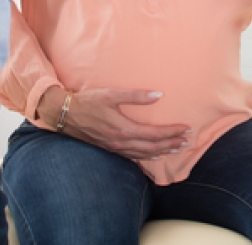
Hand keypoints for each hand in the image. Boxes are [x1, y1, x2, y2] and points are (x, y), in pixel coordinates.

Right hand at [36, 86, 190, 161]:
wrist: (64, 114)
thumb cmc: (87, 101)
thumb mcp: (111, 94)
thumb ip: (136, 96)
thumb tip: (159, 95)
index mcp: (123, 129)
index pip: (154, 134)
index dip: (171, 132)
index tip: (186, 129)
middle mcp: (120, 142)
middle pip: (152, 147)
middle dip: (171, 144)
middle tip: (187, 141)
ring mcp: (114, 147)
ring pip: (143, 153)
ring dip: (162, 151)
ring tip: (176, 149)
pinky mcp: (109, 148)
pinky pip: (132, 156)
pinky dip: (146, 156)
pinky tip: (153, 155)